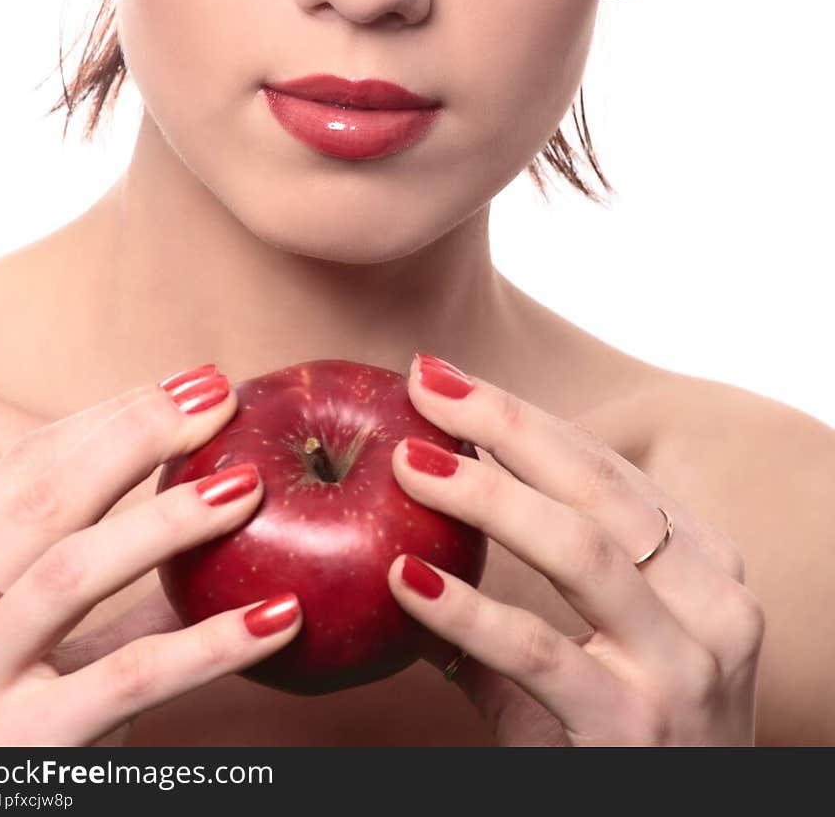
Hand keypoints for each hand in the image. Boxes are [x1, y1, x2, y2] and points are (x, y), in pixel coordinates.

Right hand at [0, 365, 302, 745]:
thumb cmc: (19, 714)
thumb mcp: (53, 636)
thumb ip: (116, 578)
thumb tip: (218, 489)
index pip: (26, 465)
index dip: (111, 415)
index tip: (193, 381)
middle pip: (43, 498)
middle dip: (135, 435)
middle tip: (221, 398)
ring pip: (73, 573)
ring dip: (168, 519)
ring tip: (250, 485)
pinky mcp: (22, 748)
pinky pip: (129, 677)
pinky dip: (211, 644)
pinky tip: (280, 616)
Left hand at [387, 354, 764, 746]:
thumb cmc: (634, 739)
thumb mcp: (613, 648)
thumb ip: (540, 591)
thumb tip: (424, 531)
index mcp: (707, 569)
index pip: (605, 469)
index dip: (523, 417)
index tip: (447, 379)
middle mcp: (713, 607)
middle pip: (596, 488)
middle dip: (505, 424)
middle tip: (427, 385)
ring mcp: (682, 669)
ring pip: (580, 552)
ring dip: (486, 496)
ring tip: (409, 463)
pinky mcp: (633, 729)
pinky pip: (538, 652)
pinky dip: (466, 611)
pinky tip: (405, 577)